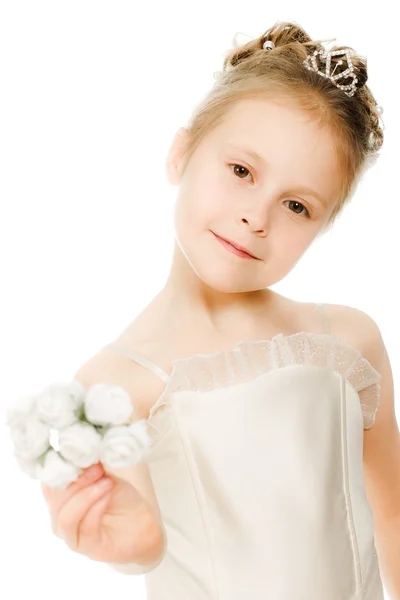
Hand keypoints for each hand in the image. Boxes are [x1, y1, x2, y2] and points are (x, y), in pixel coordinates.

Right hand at [41, 462, 161, 562]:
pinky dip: (96, 507)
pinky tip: (108, 495)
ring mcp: (71, 535)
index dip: (62, 466)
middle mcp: (60, 517)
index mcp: (61, 498)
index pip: (49, 481)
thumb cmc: (121, 499)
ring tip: (106, 482)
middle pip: (54, 498)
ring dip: (86, 494)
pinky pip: (84, 527)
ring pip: (65, 515)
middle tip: (98, 469)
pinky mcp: (87, 547)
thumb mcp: (105, 475)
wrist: (142, 524)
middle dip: (77, 480)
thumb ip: (91, 465)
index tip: (83, 453)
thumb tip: (83, 445)